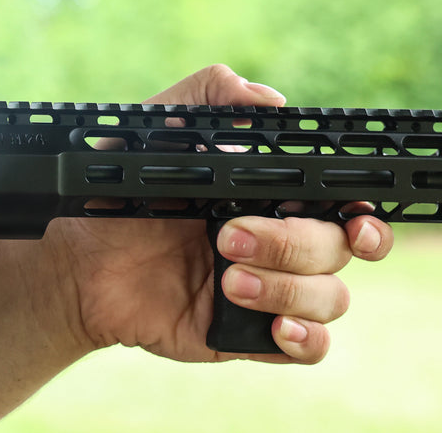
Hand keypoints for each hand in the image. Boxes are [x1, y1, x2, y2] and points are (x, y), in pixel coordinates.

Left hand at [45, 64, 393, 363]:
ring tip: (226, 277)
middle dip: (291, 242)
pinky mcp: (246, 333)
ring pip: (330, 298)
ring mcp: (267, 289)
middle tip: (227, 236)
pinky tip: (272, 324)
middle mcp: (278, 242)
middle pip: (338, 247)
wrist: (77, 260)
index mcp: (267, 194)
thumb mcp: (153, 129)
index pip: (343, 202)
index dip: (364, 211)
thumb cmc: (117, 190)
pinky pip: (309, 346)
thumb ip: (204, 96)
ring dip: (287, 287)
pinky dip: (304, 338)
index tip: (353, 214)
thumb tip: (267, 99)